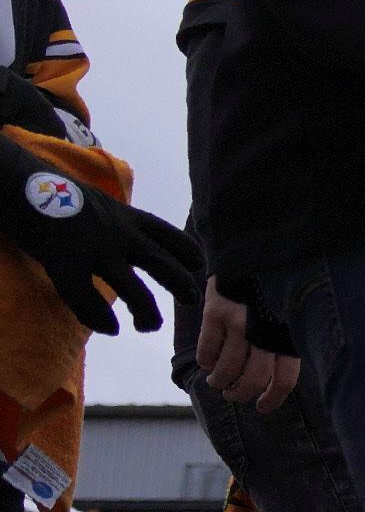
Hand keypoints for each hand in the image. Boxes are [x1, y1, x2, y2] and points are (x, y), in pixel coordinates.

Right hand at [0, 139, 203, 334]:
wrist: (19, 183)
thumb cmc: (54, 192)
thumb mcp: (100, 201)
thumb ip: (117, 221)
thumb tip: (127, 236)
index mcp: (128, 217)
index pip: (173, 237)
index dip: (190, 255)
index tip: (198, 269)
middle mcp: (119, 234)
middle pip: (165, 266)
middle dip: (184, 286)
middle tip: (191, 302)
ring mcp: (95, 252)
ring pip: (136, 292)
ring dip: (147, 314)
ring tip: (148, 327)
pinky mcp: (67, 265)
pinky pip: (89, 302)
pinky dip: (101, 319)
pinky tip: (109, 328)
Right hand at [197, 287, 299, 410]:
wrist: (252, 248)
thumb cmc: (273, 287)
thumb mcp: (290, 313)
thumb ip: (286, 341)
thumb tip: (275, 381)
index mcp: (290, 333)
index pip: (285, 379)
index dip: (272, 399)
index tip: (261, 408)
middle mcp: (268, 330)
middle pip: (253, 380)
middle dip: (240, 394)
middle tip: (232, 395)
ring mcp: (241, 321)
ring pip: (227, 370)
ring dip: (220, 382)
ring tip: (218, 382)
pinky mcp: (216, 311)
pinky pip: (207, 350)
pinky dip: (207, 362)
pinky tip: (208, 362)